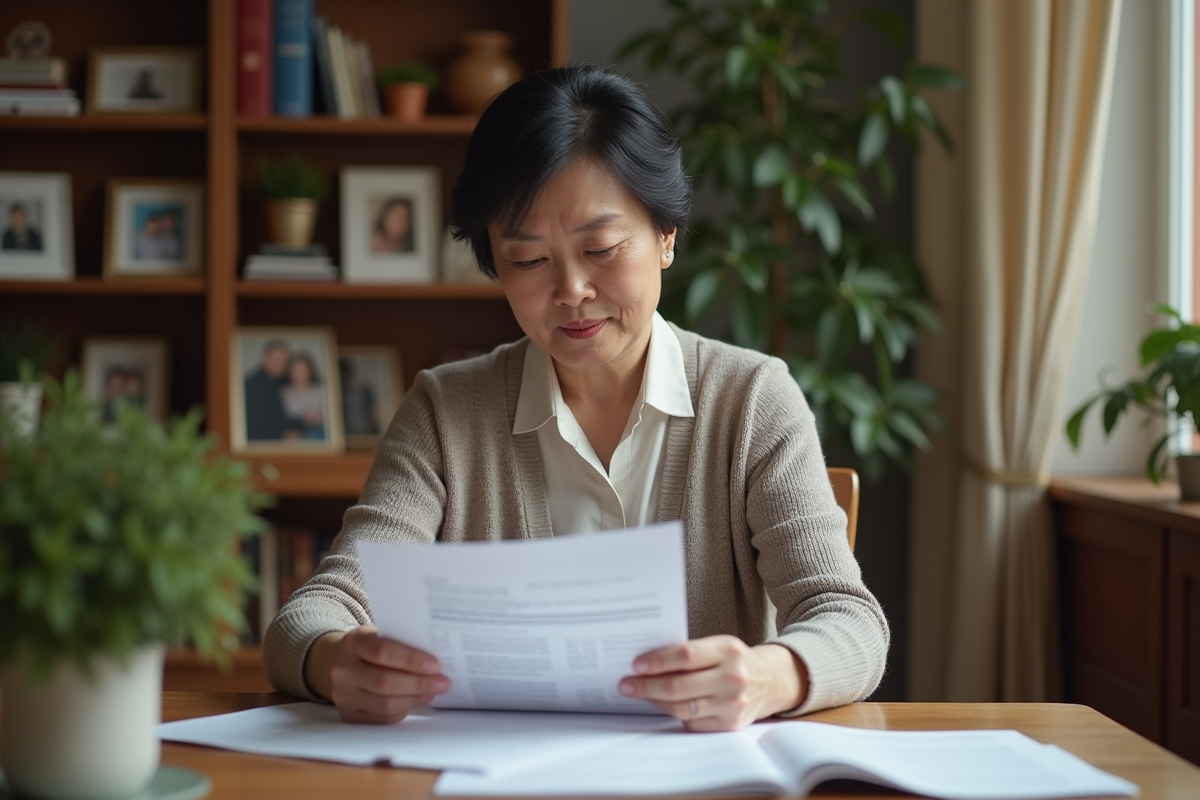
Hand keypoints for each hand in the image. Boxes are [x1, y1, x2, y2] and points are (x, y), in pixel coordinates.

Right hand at [304, 626, 451, 723]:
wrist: (339, 661)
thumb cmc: (370, 647)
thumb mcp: (380, 635)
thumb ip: (402, 642)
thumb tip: (437, 659)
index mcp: (354, 642)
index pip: (383, 652)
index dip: (411, 660)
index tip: (435, 665)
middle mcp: (343, 669)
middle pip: (385, 682)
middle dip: (419, 684)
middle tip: (443, 683)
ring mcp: (343, 693)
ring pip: (384, 704)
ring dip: (414, 699)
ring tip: (432, 692)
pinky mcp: (348, 713)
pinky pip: (381, 718)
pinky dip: (402, 710)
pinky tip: (415, 701)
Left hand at [617, 637, 807, 731]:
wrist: (769, 681)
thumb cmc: (734, 660)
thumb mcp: (718, 646)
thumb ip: (689, 652)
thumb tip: (647, 662)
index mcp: (728, 650)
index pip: (686, 655)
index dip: (657, 661)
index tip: (636, 664)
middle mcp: (733, 678)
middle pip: (680, 685)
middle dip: (647, 686)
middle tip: (626, 684)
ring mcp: (732, 704)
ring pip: (682, 707)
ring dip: (655, 702)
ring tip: (637, 694)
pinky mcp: (729, 724)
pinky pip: (692, 722)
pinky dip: (672, 714)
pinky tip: (660, 705)